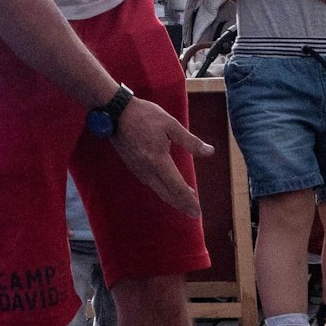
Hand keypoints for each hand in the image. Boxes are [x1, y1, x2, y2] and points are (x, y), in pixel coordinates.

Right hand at [110, 98, 213, 217]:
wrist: (115, 112)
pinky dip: (163, 189)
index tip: (197, 212)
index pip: (176, 187)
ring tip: (186, 199)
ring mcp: (139, 169)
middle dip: (181, 204)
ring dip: (172, 197)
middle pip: (167, 194)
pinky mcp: (134, 166)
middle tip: (194, 212)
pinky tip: (168, 185)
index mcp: (158, 160)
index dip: (188, 201)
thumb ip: (190, 141)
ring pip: (158, 190)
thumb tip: (210, 152)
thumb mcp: (171, 124)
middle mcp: (147, 169)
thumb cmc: (144, 115)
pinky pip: (151, 183)